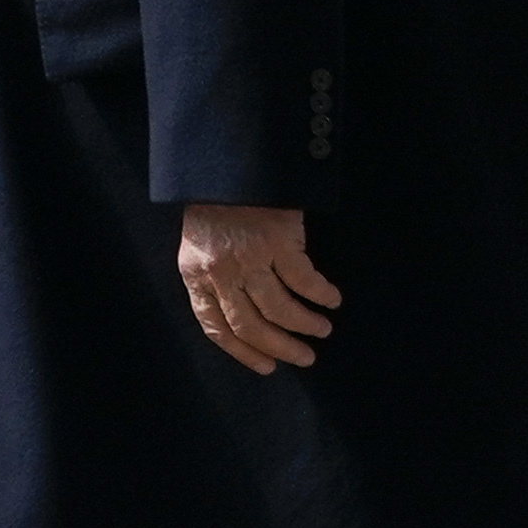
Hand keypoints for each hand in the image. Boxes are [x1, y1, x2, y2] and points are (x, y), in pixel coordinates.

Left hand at [178, 202, 340, 374]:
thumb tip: (243, 316)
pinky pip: (304, 281)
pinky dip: (320, 295)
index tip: (268, 366)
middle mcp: (219, 272)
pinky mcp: (277, 241)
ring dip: (305, 324)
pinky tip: (331, 299)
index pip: (216, 327)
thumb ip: (214, 278)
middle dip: (281, 348)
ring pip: (279, 309)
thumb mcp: (201, 245)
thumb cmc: (217, 203)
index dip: (243, 352)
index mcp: (195, 274)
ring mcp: (249, 257)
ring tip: (322, 329)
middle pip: (251, 325)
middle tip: (304, 358)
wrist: (231, 161)